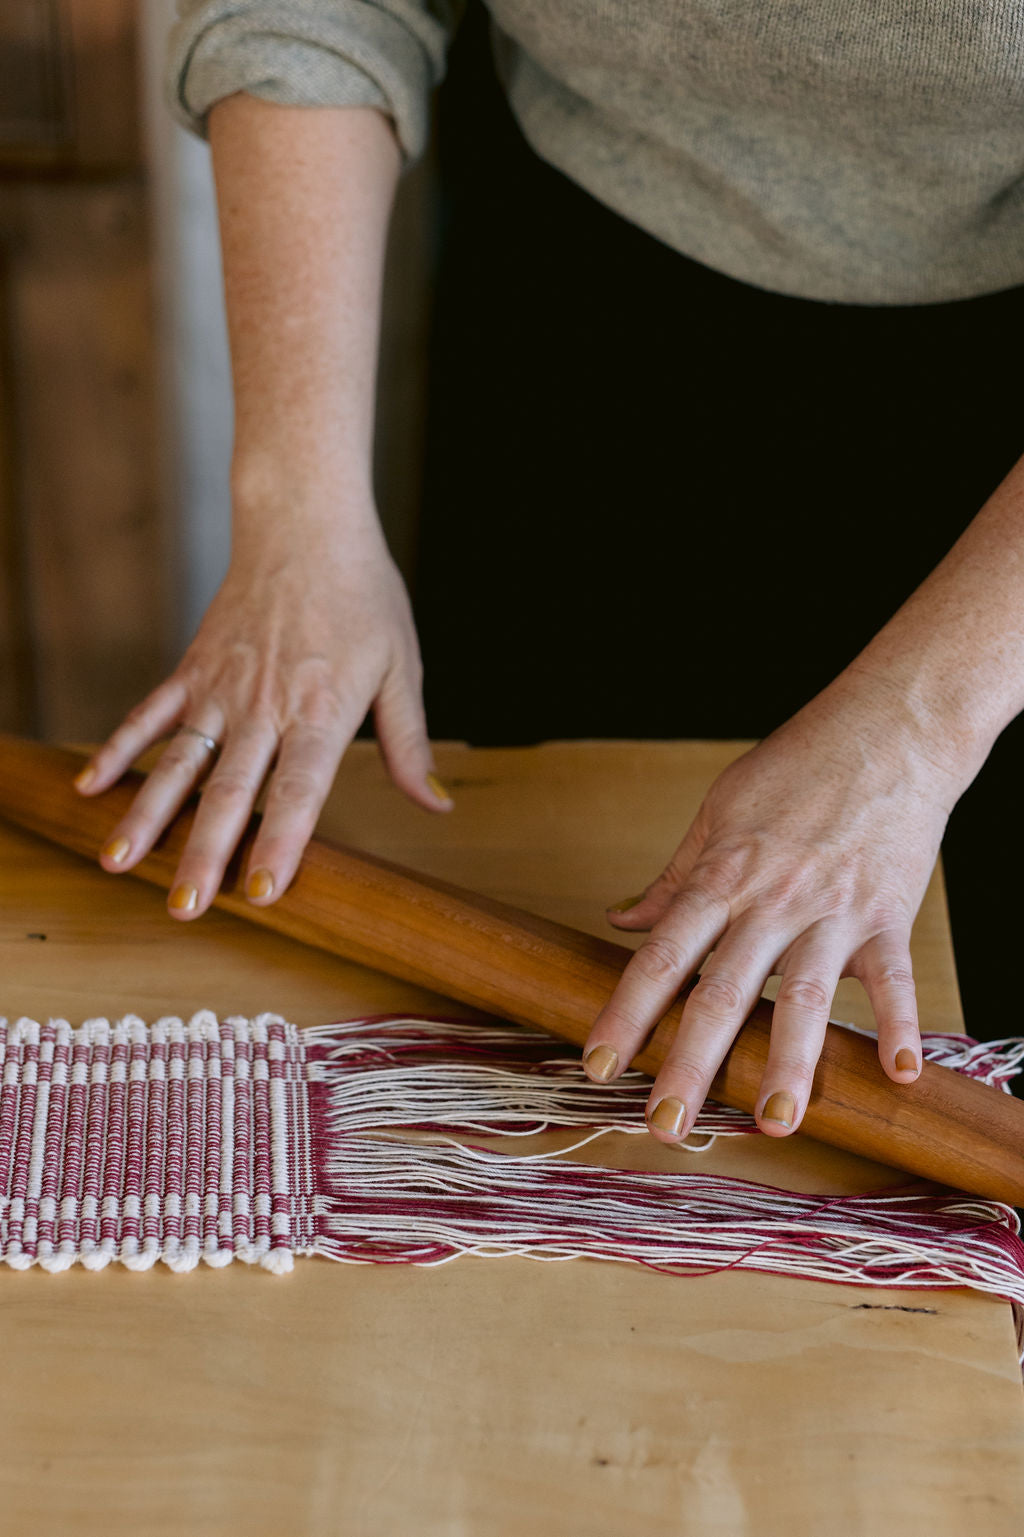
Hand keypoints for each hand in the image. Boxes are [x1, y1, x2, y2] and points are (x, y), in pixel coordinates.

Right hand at [74, 506, 450, 918]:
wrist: (305, 520)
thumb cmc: (362, 594)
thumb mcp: (401, 666)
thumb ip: (409, 743)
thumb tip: (437, 803)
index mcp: (321, 711)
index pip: (298, 790)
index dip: (279, 843)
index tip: (261, 892)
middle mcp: (264, 706)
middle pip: (229, 792)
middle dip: (203, 854)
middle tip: (182, 909)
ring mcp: (221, 688)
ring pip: (178, 763)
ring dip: (146, 816)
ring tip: (118, 863)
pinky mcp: (193, 668)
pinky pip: (150, 715)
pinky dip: (118, 750)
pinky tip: (90, 789)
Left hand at [582, 676, 965, 1140]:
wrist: (889, 728)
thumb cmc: (797, 764)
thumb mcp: (719, 810)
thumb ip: (675, 876)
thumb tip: (622, 918)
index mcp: (722, 875)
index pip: (661, 956)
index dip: (625, 1014)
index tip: (597, 1065)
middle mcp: (772, 900)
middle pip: (722, 993)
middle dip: (690, 1064)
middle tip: (664, 1126)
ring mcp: (833, 910)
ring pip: (806, 998)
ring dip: (790, 1065)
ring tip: (771, 1123)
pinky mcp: (889, 914)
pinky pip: (895, 981)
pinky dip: (902, 1027)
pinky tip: (901, 1076)